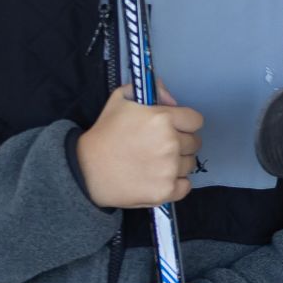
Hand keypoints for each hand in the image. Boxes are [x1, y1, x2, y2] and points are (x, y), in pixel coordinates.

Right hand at [77, 84, 203, 209]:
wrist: (86, 170)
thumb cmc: (104, 133)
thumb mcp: (121, 99)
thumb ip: (152, 91)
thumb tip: (173, 100)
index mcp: (162, 119)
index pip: (195, 121)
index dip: (185, 124)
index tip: (174, 129)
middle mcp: (170, 143)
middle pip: (194, 143)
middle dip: (181, 143)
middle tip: (161, 147)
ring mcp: (169, 169)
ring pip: (190, 164)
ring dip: (178, 163)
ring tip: (156, 163)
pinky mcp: (165, 191)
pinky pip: (186, 186)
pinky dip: (176, 184)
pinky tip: (159, 178)